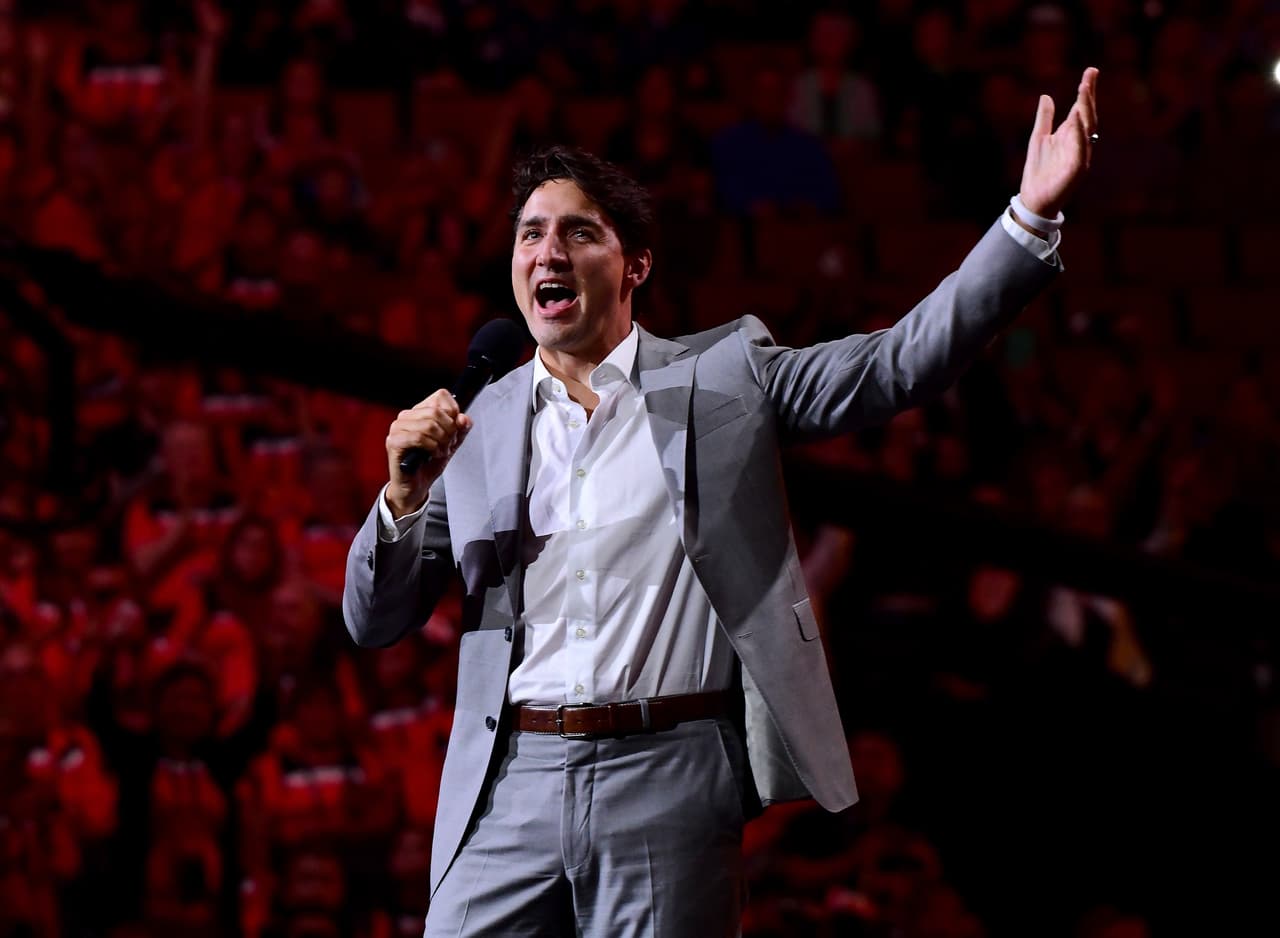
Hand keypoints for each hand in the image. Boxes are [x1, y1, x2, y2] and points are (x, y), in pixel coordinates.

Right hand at [385, 389, 471, 515]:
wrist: (416, 486)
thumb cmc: (429, 463)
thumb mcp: (452, 443)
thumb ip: (461, 429)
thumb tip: (464, 418)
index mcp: (420, 411)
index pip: (441, 396)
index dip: (453, 413)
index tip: (454, 430)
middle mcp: (406, 416)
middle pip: (436, 411)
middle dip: (449, 431)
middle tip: (448, 445)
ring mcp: (397, 428)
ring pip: (429, 424)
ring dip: (441, 442)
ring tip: (440, 452)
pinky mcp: (393, 442)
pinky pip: (419, 437)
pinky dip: (431, 447)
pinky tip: (432, 455)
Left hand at [1018, 67, 1098, 218]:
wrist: (1034, 199)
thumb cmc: (1038, 170)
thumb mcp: (1038, 138)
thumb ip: (1044, 118)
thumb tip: (1046, 96)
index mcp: (1070, 134)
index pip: (1080, 108)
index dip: (1086, 90)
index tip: (1091, 71)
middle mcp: (1079, 142)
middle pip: (1087, 114)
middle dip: (1088, 95)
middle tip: (1088, 77)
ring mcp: (1080, 155)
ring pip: (1087, 129)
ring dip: (1086, 110)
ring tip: (1083, 90)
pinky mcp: (1076, 170)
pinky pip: (1081, 150)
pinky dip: (1080, 135)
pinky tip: (1078, 120)